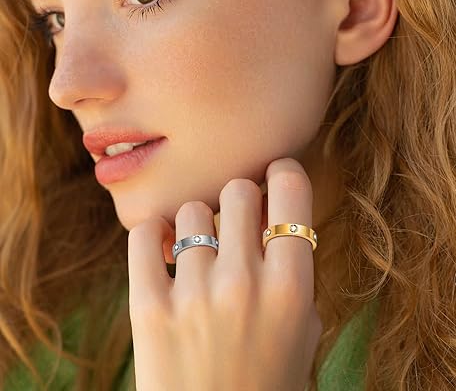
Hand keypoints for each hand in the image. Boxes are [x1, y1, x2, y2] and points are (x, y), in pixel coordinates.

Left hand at [128, 157, 322, 390]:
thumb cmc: (268, 383)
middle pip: (237, 189)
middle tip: (236, 217)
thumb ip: (293, 270)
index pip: (290, 191)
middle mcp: (242, 283)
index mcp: (290, 287)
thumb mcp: (303, 328)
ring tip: (200, 251)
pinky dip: (153, 233)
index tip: (275, 177)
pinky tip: (164, 247)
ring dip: (198, 222)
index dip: (283, 173)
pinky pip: (143, 235)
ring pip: (190, 210)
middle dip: (240, 196)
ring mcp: (193, 294)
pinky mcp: (148, 307)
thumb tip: (272, 217)